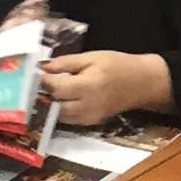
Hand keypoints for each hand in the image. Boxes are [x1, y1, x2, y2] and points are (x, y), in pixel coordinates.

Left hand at [39, 50, 171, 126]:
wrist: (142, 83)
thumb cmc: (117, 65)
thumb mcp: (91, 57)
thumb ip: (65, 63)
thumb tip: (42, 66)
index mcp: (88, 86)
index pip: (56, 88)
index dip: (43, 81)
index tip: (38, 72)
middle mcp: (88, 105)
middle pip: (54, 106)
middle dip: (45, 95)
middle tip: (41, 83)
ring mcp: (90, 117)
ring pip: (59, 116)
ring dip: (52, 105)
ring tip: (51, 91)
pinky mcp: (92, 123)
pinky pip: (69, 120)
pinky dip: (62, 111)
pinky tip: (63, 100)